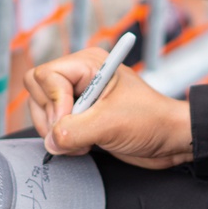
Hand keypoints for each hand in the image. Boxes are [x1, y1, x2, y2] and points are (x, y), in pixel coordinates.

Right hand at [24, 48, 194, 168]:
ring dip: (58, 133)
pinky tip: (86, 144)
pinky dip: (63, 141)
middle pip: (37, 92)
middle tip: (80, 131)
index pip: (45, 76)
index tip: (71, 121)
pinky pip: (52, 127)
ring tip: (87, 140)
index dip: (54, 102)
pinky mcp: (80, 117)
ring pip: (41, 111)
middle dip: (52, 118)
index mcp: (89, 64)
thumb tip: (50, 140)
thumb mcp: (110, 124)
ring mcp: (79, 97)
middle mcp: (81, 77)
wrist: (170, 140)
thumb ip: (73, 131)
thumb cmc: (151, 121)